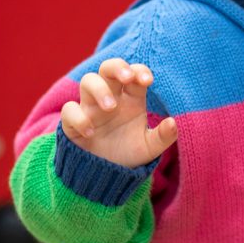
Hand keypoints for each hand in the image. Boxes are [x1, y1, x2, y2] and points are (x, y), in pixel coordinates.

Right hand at [60, 58, 177, 167]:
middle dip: (117, 67)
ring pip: (88, 81)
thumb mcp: (150, 148)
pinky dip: (78, 117)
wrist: (107, 175)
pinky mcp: (73, 123)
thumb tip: (173, 123)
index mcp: (131, 100)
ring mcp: (90, 108)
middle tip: (127, 78)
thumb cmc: (129, 154)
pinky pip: (69, 110)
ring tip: (110, 107)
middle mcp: (111, 98)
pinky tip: (90, 131)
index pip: (134, 74)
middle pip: (108, 68)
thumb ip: (163, 137)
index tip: (147, 81)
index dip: (139, 71)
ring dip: (99, 89)